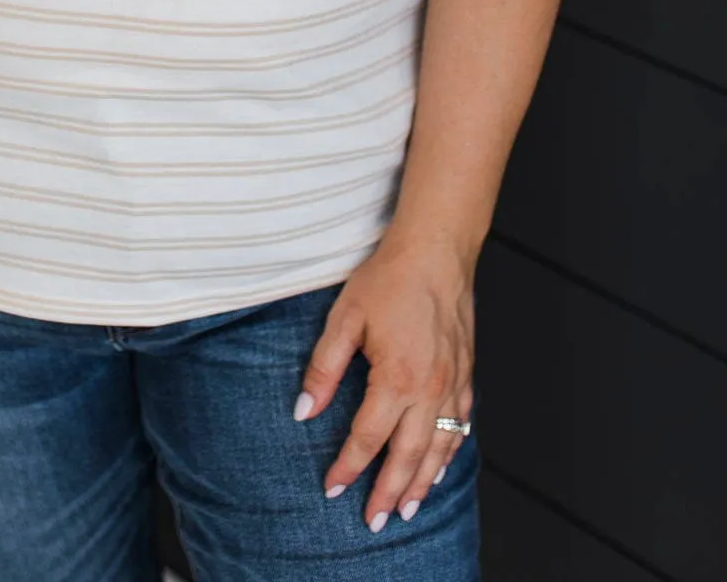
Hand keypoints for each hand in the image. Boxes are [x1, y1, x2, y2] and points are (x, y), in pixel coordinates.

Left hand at [294, 229, 475, 530]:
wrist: (437, 250)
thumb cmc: (389, 278)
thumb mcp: (344, 318)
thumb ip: (324, 368)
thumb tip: (304, 410)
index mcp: (398, 377)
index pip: (368, 438)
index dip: (348, 466)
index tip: (332, 488)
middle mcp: (431, 388)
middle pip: (408, 456)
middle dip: (389, 492)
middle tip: (374, 521)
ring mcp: (454, 383)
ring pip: (439, 448)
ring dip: (422, 482)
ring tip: (408, 509)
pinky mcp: (466, 374)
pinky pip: (461, 425)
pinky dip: (450, 452)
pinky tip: (440, 466)